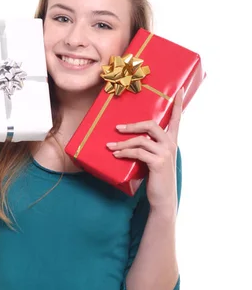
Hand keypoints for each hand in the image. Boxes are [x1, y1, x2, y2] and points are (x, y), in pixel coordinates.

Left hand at [106, 88, 183, 209]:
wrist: (163, 199)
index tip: (179, 90)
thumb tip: (131, 139)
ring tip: (110, 146)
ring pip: (142, 139)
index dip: (178, 104)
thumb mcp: (155, 159)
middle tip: (118, 128)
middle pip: (152, 125)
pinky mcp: (158, 162)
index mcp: (172, 141)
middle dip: (133, 125)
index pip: (177, 119)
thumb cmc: (156, 178)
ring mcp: (165, 153)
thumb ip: (149, 147)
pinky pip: (138, 152)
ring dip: (123, 142)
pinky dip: (125, 152)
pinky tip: (117, 154)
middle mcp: (171, 144)